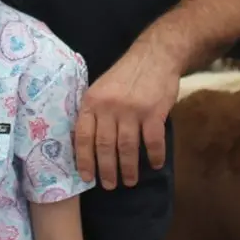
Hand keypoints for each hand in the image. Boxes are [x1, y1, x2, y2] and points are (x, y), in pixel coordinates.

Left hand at [73, 45, 179, 188]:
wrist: (156, 55)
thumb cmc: (126, 74)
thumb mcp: (101, 87)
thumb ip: (93, 111)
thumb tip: (84, 143)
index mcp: (93, 101)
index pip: (84, 137)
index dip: (84, 160)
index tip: (87, 177)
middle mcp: (109, 107)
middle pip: (105, 147)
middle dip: (107, 170)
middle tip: (110, 185)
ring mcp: (132, 110)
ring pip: (126, 148)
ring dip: (128, 168)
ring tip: (130, 180)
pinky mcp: (154, 112)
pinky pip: (153, 141)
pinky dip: (154, 156)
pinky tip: (155, 164)